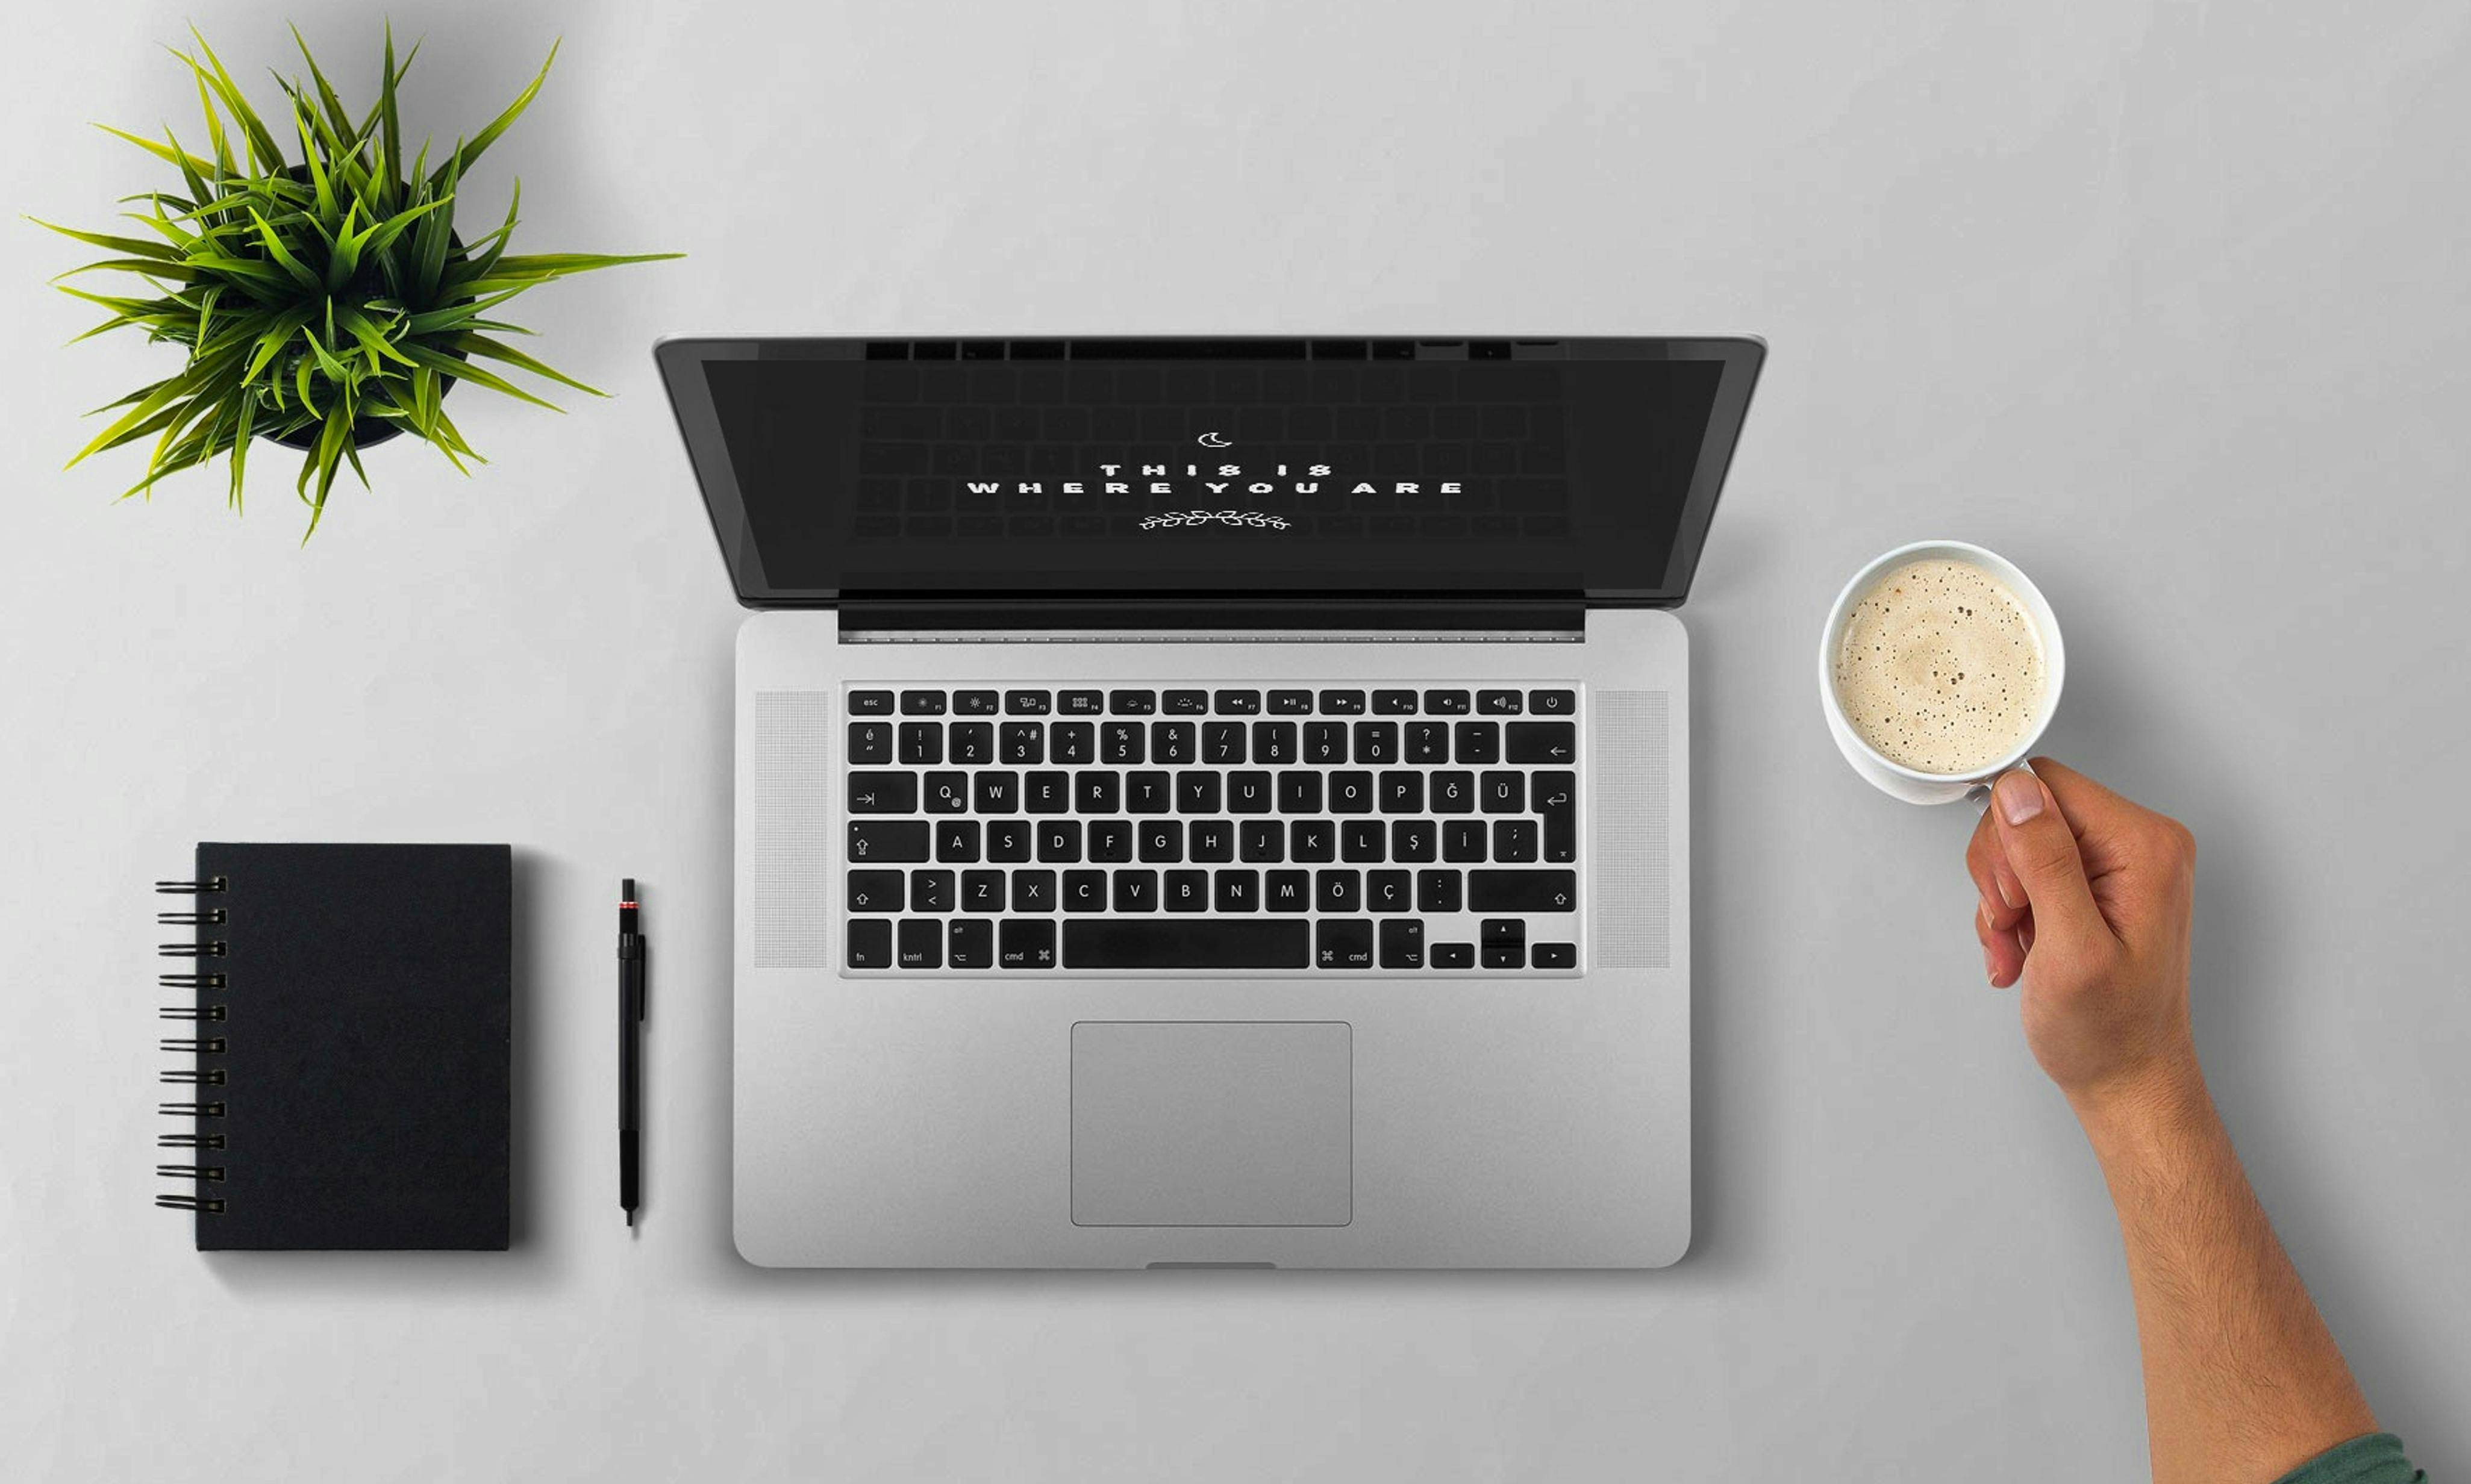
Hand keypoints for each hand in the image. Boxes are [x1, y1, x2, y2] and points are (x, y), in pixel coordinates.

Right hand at [1966, 759, 2200, 1109]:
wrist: (2126, 1078)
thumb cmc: (2109, 1031)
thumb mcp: (2071, 948)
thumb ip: (2046, 862)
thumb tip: (2017, 791)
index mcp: (2144, 845)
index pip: (2046, 786)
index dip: (2011, 839)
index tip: (2018, 900)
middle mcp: (2137, 844)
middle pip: (2027, 811)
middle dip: (2002, 876)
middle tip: (2015, 927)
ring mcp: (2115, 864)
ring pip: (2017, 844)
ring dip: (2000, 902)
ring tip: (2018, 949)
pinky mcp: (2093, 884)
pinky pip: (2024, 872)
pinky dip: (2010, 915)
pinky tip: (2022, 953)